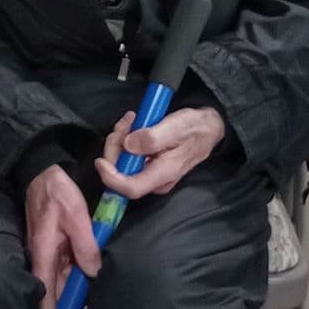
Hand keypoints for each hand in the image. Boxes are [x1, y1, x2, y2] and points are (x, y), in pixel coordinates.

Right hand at [24, 165, 99, 308]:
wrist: (41, 172)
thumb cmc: (56, 192)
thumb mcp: (75, 216)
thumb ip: (85, 245)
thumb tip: (93, 273)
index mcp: (44, 253)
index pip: (44, 293)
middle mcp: (43, 257)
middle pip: (54, 291)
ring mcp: (48, 252)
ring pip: (61, 280)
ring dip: (71, 294)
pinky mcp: (54, 246)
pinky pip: (64, 268)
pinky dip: (73, 278)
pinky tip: (86, 284)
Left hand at [93, 107, 225, 200]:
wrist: (208, 128)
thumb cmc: (195, 128)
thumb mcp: (177, 127)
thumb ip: (153, 138)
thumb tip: (128, 145)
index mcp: (163, 174)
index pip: (131, 188)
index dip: (111, 178)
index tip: (100, 161)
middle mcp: (154, 179)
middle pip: (120, 172)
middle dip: (116, 145)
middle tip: (127, 123)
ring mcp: (149, 173)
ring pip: (120, 160)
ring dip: (120, 137)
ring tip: (133, 120)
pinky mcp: (145, 164)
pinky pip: (125, 155)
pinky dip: (124, 138)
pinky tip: (134, 124)